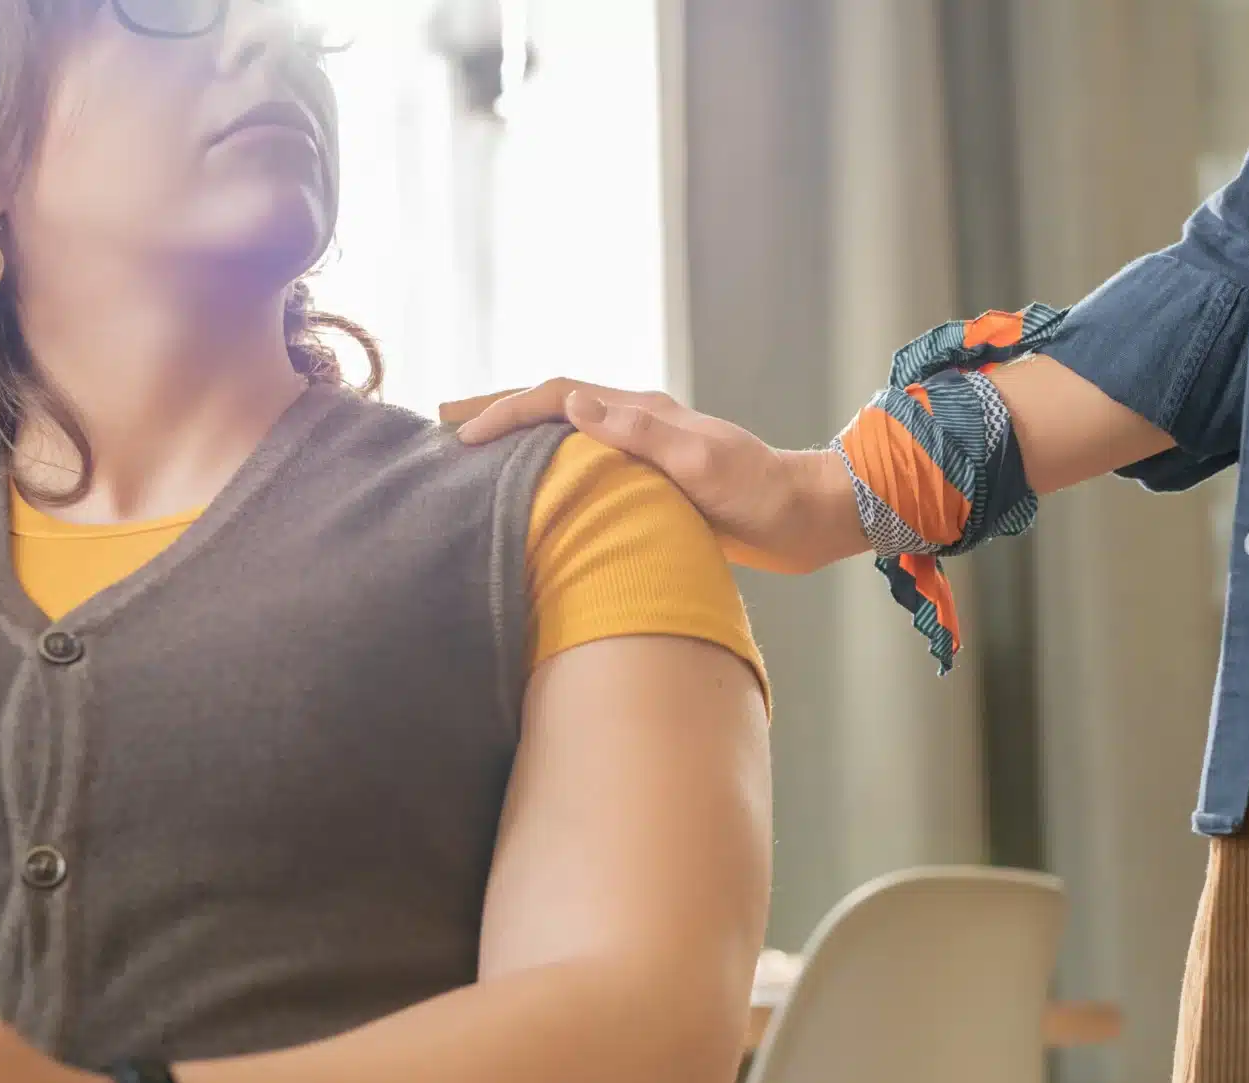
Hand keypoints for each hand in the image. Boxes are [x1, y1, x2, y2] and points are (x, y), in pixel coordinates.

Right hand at [445, 380, 868, 572]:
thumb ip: (641, 433)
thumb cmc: (762, 494)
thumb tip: (572, 401)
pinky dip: (547, 473)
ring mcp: (642, 455)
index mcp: (642, 412)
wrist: (807, 519)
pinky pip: (583, 471)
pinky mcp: (650, 486)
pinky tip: (530, 496)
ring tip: (471, 458)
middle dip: (497, 411)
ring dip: (517, 440)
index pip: (557, 397)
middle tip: (441, 424)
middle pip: (552, 407)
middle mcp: (637, 425)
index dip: (506, 410)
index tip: (461, 434)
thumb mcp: (702, 463)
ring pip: (563, 438)